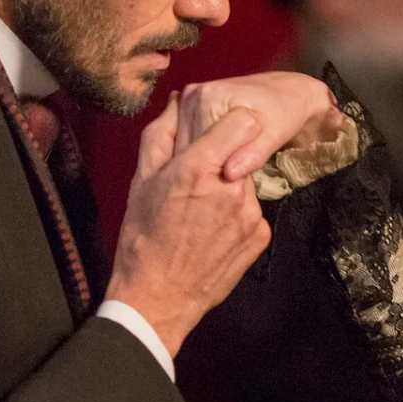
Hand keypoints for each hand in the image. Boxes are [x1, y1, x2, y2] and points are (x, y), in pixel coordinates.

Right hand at [105, 95, 272, 352]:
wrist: (158, 298)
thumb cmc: (143, 239)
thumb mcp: (141, 181)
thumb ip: (161, 135)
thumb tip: (179, 103)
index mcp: (198, 169)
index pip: (242, 120)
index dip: (229, 123)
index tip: (216, 133)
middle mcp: (232, 189)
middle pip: (242, 152)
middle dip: (223, 160)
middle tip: (196, 183)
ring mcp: (250, 214)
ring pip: (247, 182)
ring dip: (229, 189)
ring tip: (200, 212)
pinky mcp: (261, 236)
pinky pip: (252, 211)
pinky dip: (236, 216)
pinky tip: (212, 231)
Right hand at [174, 73, 347, 180]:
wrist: (289, 92)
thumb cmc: (285, 112)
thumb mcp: (275, 135)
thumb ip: (253, 155)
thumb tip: (230, 173)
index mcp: (208, 98)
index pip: (195, 146)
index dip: (208, 169)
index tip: (224, 185)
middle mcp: (194, 95)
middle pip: (186, 144)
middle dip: (202, 165)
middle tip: (224, 182)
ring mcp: (191, 98)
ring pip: (185, 142)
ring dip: (199, 160)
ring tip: (220, 173)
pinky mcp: (193, 104)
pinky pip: (190, 136)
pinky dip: (200, 152)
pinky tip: (214, 163)